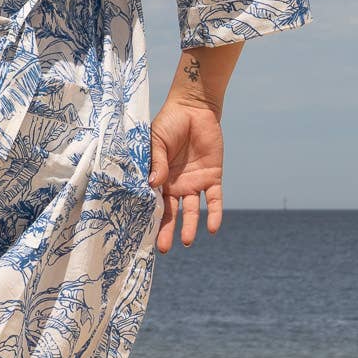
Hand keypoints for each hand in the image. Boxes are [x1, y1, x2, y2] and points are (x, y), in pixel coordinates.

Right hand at [147, 96, 223, 249]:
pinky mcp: (213, 177)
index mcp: (159, 177)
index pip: (154, 202)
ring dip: (189, 225)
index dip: (150, 217)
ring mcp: (194, 182)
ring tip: (186, 241)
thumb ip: (156, 161)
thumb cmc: (169, 123)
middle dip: (167, 230)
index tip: (143, 235)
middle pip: (171, 212)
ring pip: (192, 210)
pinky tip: (213, 228)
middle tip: (162, 248)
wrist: (194, 109)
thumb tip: (153, 184)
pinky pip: (214, 199)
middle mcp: (176, 184)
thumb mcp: (155, 140)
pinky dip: (215, 213)